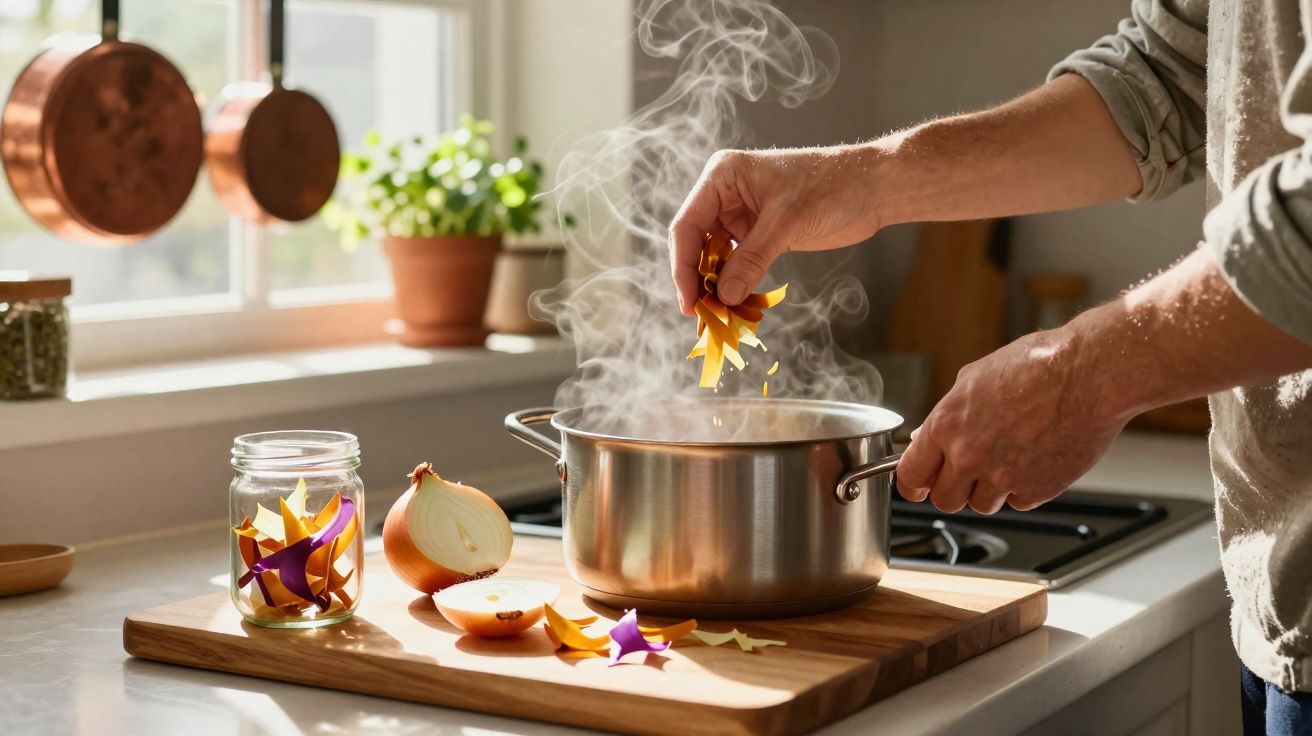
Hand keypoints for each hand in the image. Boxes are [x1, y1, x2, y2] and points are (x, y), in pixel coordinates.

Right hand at [667, 146, 884, 314]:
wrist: (873, 188)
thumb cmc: (831, 187)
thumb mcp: (787, 223)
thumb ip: (751, 259)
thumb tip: (723, 297)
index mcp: (722, 177)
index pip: (687, 225)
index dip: (683, 266)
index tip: (689, 302)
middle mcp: (725, 194)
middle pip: (695, 243)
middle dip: (698, 279)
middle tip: (703, 316)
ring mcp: (741, 214)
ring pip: (714, 257)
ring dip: (716, 286)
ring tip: (719, 317)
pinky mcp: (759, 233)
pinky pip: (736, 262)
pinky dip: (735, 284)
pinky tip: (737, 305)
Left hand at [895, 325, 1128, 512]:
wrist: (1088, 374)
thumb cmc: (1037, 366)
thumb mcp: (974, 378)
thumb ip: (947, 414)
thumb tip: (930, 434)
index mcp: (946, 426)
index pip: (910, 475)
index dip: (913, 483)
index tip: (918, 486)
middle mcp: (969, 456)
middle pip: (944, 499)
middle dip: (952, 489)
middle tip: (968, 472)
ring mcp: (1002, 477)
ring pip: (981, 505)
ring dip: (989, 489)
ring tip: (1010, 456)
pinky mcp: (1036, 490)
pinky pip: (1018, 502)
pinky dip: (1024, 488)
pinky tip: (1035, 458)